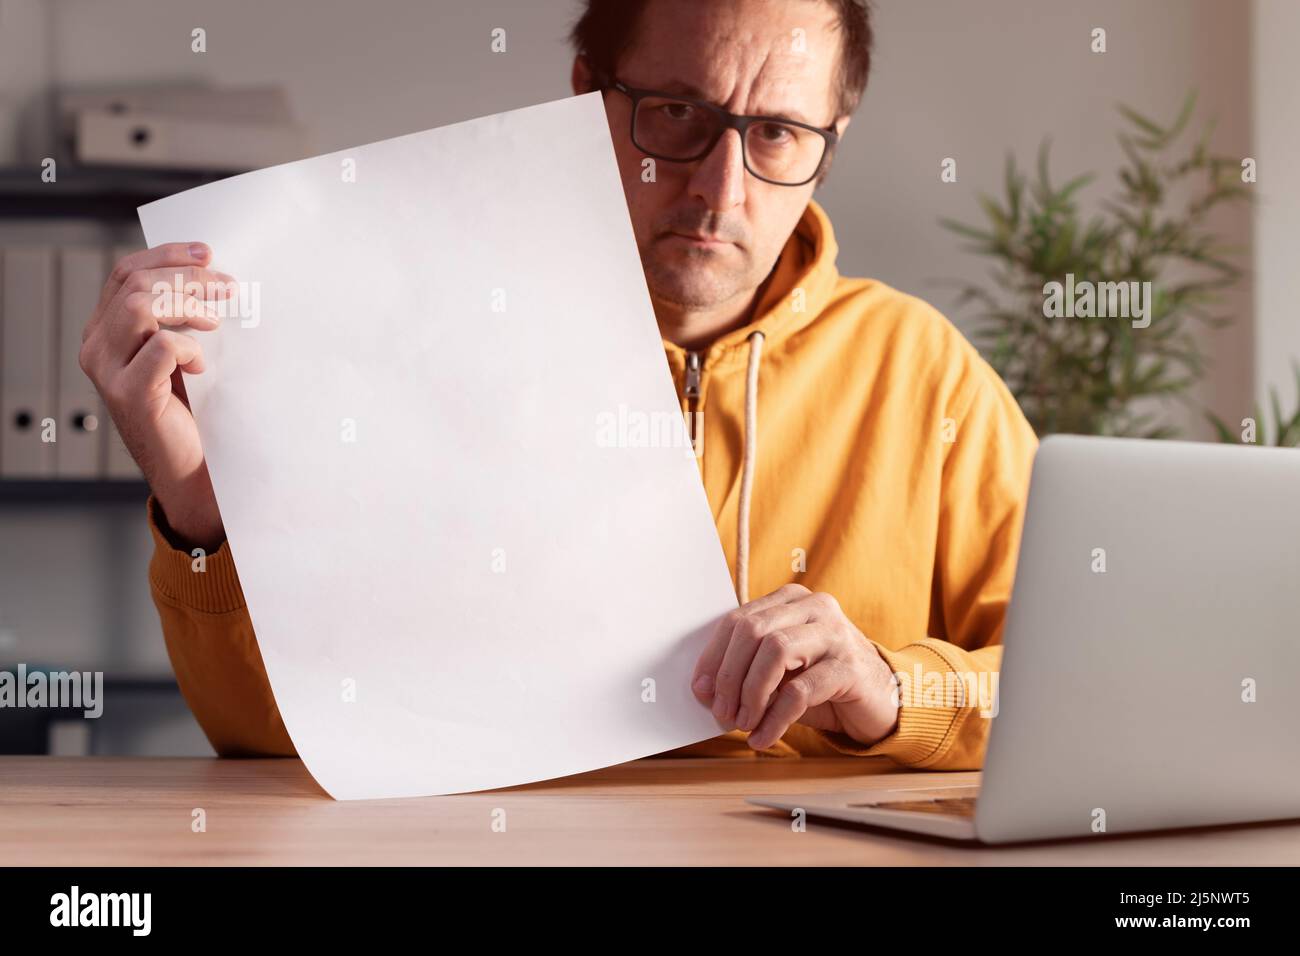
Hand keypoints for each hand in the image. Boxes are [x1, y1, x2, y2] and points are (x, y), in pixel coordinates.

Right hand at [80, 242, 231, 550]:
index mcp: (105, 330)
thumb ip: (178, 317)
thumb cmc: (194, 411)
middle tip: (227, 289)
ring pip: (139, 306)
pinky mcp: (129, 394)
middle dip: (187, 277)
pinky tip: (200, 367)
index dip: (167, 255)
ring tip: (214, 323)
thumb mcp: (182, 353)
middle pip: (135, 283)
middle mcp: (97, 347)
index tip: (209, 254)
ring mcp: (107, 371)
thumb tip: (210, 272)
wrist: (194, 469)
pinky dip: (188, 348)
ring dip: (187, 305)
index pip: (126, 272)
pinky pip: (160, 347)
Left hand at [691, 583, 898, 750]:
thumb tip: (704, 690)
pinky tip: (763, 737)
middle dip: (729, 676)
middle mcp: (815, 607)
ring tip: (742, 723)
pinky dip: (775, 719)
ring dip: (751, 694)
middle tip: (720, 712)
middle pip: (753, 632)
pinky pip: (800, 691)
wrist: (882, 698)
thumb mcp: (783, 668)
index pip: (739, 619)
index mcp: (791, 599)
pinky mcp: (849, 667)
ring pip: (775, 652)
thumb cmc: (823, 681)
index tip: (700, 689)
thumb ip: (748, 667)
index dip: (714, 656)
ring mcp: (835, 634)